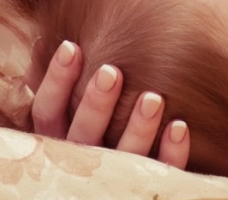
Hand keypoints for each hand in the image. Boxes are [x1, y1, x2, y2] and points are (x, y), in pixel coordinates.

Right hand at [31, 40, 189, 166]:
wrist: (122, 179)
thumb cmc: (95, 131)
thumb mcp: (70, 117)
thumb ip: (67, 92)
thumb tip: (61, 42)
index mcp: (60, 139)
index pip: (47, 113)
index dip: (56, 82)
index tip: (71, 46)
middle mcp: (82, 160)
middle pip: (83, 134)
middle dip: (96, 103)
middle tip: (111, 72)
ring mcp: (116, 176)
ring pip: (124, 156)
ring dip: (138, 127)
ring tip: (153, 98)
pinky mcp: (146, 185)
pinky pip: (161, 171)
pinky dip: (170, 152)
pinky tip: (180, 126)